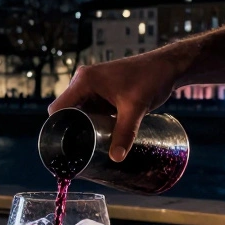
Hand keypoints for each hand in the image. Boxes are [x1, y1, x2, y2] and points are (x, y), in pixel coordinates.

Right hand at [48, 52, 183, 160]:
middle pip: (67, 111)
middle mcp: (83, 82)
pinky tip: (102, 134)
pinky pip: (91, 110)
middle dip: (73, 129)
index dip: (58, 127)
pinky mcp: (101, 92)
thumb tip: (116, 158)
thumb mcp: (135, 108)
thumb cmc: (150, 79)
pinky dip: (94, 121)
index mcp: (84, 81)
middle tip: (82, 149)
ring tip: (92, 143)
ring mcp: (92, 87)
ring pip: (79, 112)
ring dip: (84, 126)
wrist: (167, 67)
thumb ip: (125, 133)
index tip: (66, 146)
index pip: (58, 108)